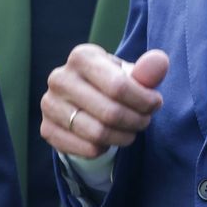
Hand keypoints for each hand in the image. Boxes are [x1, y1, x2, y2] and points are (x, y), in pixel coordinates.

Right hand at [41, 46, 167, 157]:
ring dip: (123, 137)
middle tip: (144, 121)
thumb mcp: (131, 74)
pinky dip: (104, 149)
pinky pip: (84, 148)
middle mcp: (59, 78)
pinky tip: (109, 141)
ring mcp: (49, 104)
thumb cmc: (112, 84)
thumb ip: (147, 71)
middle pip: (110, 113)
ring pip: (97, 133)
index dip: (144, 101)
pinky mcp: (46, 129)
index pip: (119, 86)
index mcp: (81, 57)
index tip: (155, 104)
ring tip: (130, 132)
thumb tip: (160, 61)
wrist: (83, 101)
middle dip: (136, 121)